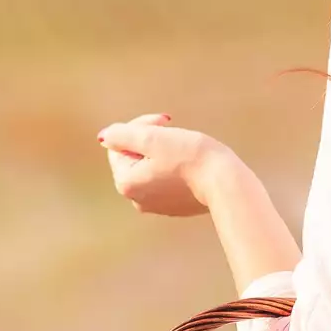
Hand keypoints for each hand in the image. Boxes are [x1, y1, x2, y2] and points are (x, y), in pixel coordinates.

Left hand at [97, 114, 239, 217]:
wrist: (225, 183)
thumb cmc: (190, 157)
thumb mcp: (152, 138)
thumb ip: (122, 135)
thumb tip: (105, 137)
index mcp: (126, 184)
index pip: (120, 145)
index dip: (141, 127)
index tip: (164, 122)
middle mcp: (137, 200)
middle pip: (133, 158)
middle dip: (150, 141)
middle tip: (174, 133)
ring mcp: (157, 206)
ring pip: (151, 169)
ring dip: (163, 153)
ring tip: (185, 150)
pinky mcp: (176, 207)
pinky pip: (167, 181)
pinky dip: (176, 169)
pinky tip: (193, 166)